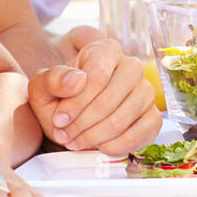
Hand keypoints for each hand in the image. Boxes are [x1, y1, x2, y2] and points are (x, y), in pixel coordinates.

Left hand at [28, 32, 161, 155]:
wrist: (72, 113)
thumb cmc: (59, 96)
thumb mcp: (43, 86)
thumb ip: (53, 79)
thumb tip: (76, 80)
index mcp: (106, 50)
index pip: (97, 76)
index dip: (76, 103)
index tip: (58, 119)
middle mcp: (132, 67)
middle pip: (110, 100)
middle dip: (82, 123)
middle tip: (64, 134)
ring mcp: (145, 91)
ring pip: (122, 119)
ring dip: (94, 137)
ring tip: (75, 141)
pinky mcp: (153, 116)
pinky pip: (140, 134)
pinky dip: (116, 145)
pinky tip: (98, 146)